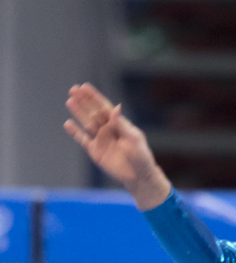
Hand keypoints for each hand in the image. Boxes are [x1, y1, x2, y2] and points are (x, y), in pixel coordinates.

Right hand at [64, 83, 171, 209]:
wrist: (139, 176)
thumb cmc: (141, 156)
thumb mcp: (133, 138)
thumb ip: (122, 124)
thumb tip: (115, 108)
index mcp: (118, 124)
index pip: (104, 107)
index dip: (94, 97)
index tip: (84, 86)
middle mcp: (108, 129)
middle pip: (93, 112)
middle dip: (84, 101)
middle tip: (73, 89)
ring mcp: (101, 140)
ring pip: (87, 123)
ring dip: (78, 112)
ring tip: (70, 101)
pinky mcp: (95, 151)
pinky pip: (83, 140)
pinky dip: (75, 133)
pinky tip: (67, 124)